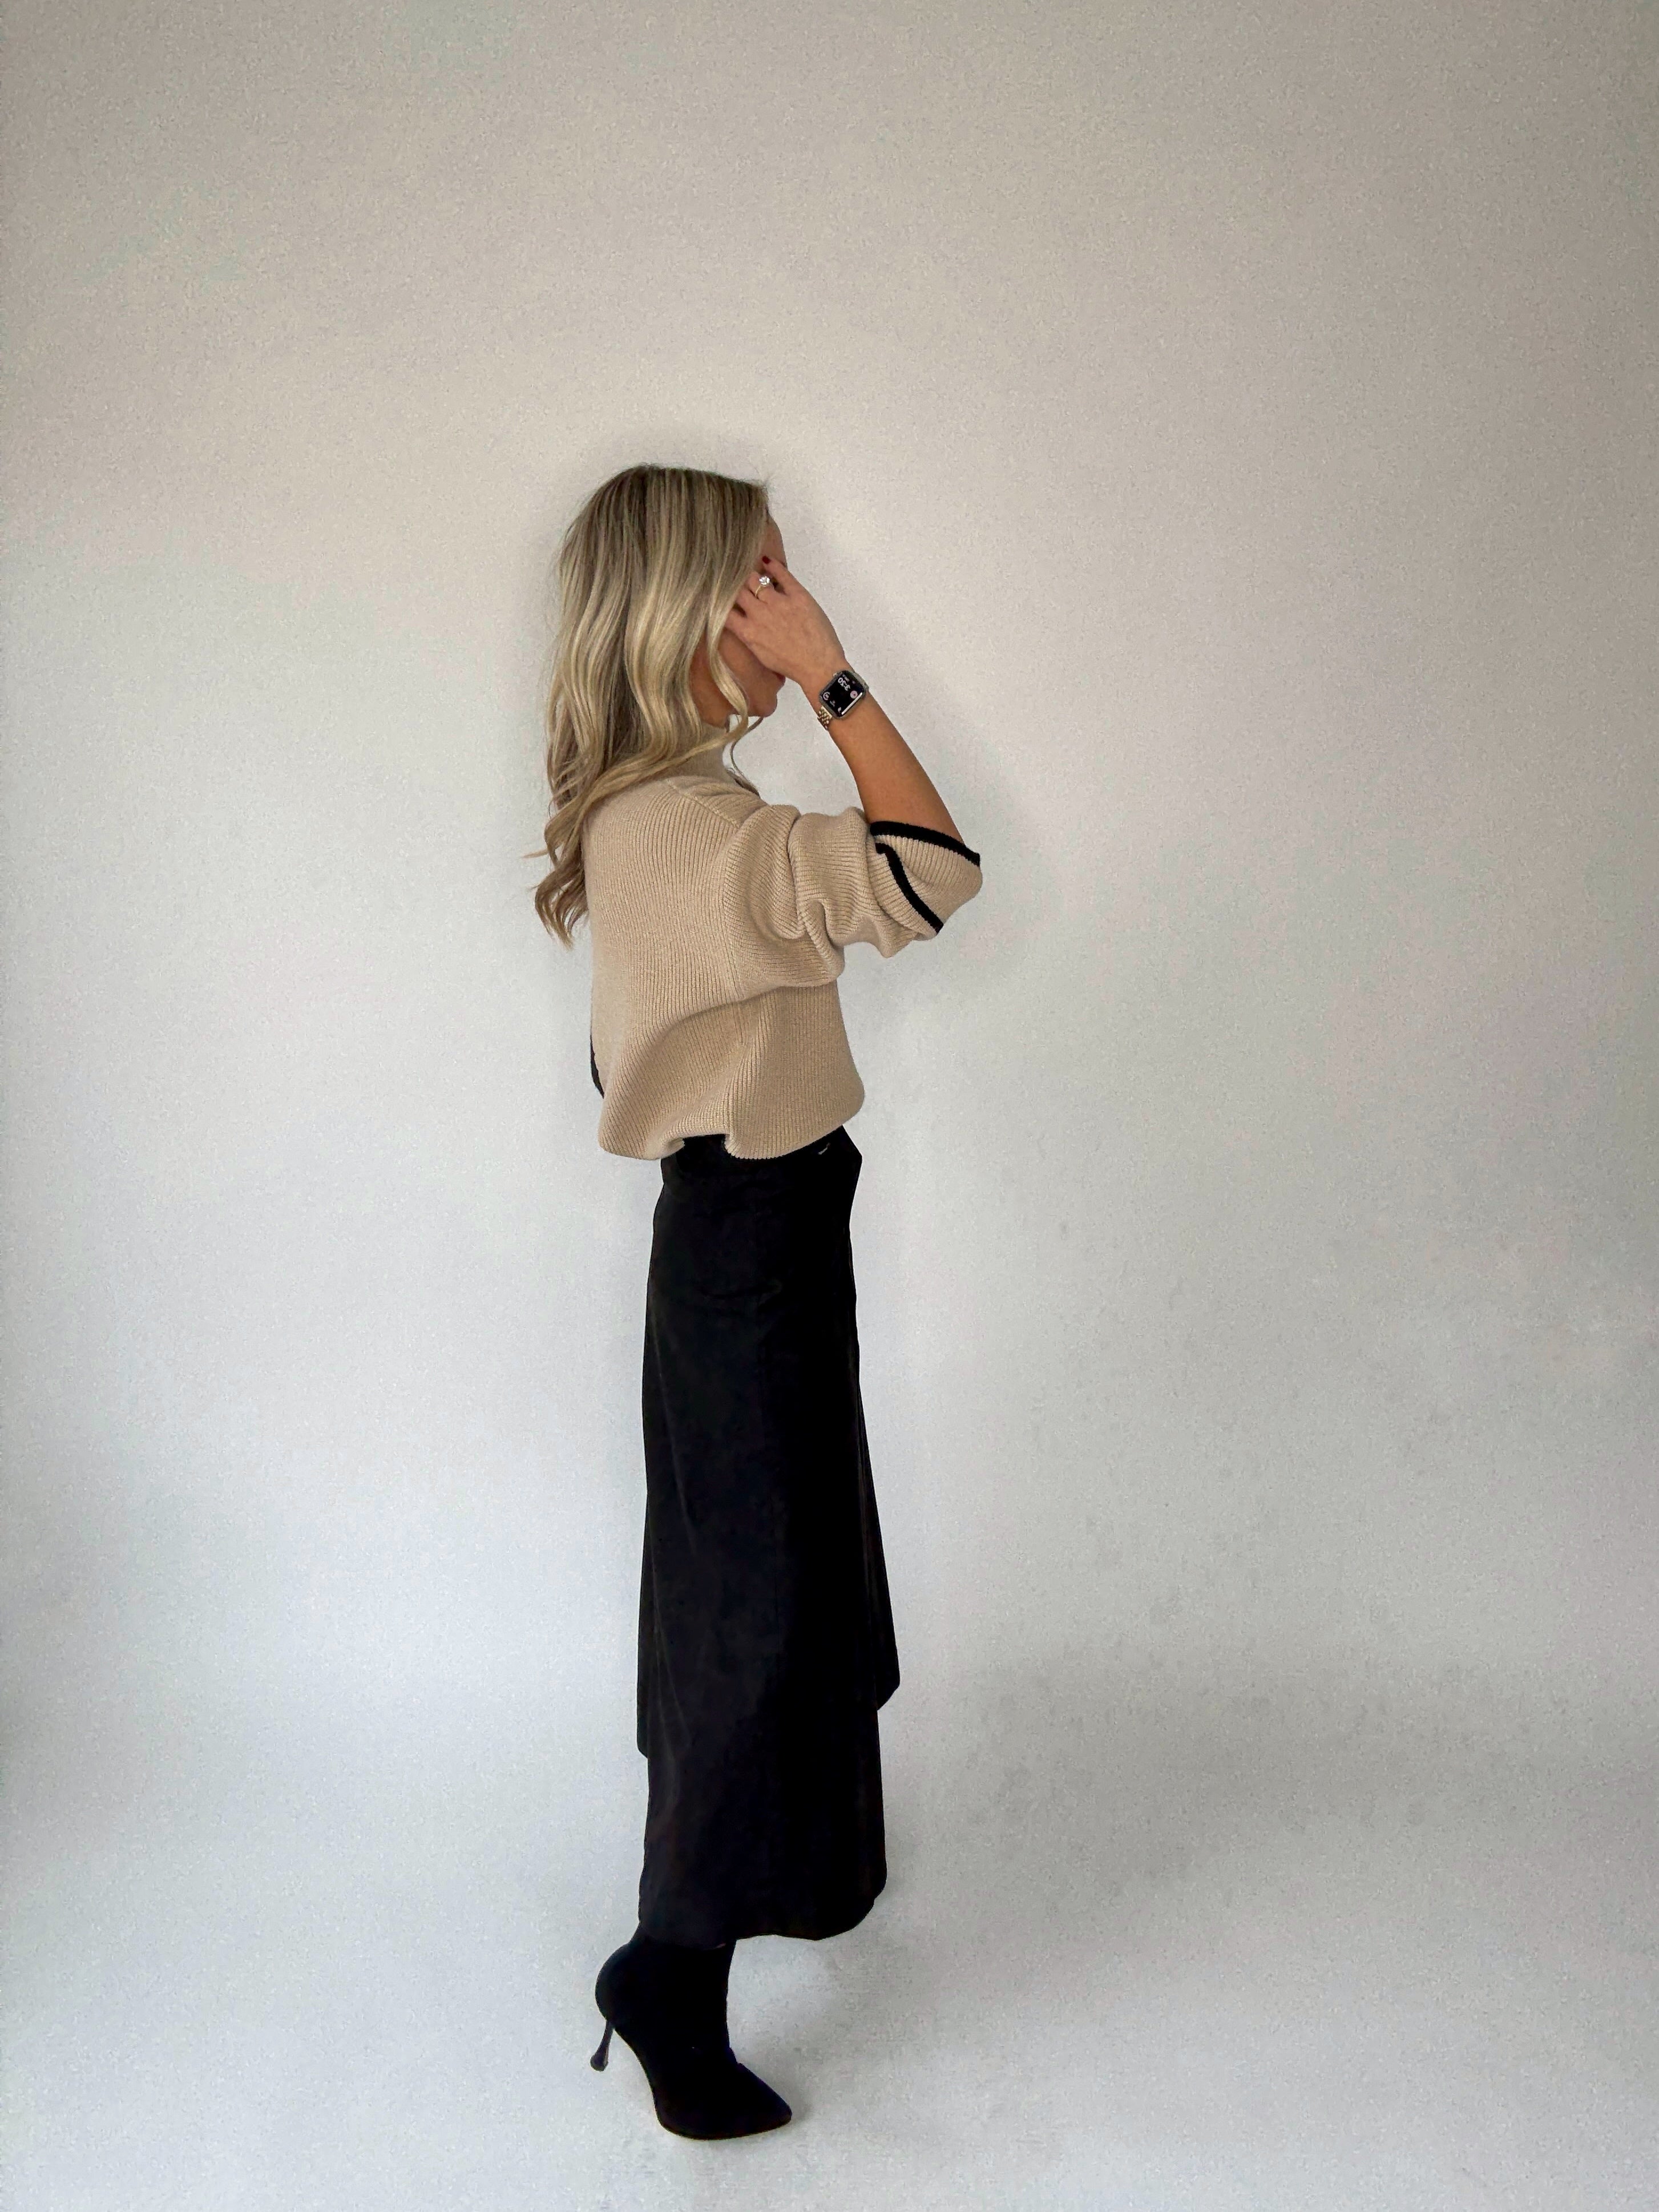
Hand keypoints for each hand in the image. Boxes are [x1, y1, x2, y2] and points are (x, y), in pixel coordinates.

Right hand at [723, 554, 844, 688]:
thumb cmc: (791, 665)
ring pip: (756, 579)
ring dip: (753, 577)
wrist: (819, 666)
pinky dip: (774, 565)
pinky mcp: (797, 595)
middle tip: (739, 584)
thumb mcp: (762, 655)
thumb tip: (742, 622)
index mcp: (748, 632)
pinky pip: (782, 574)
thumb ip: (749, 636)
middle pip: (738, 591)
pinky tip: (768, 561)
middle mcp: (759, 614)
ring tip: (754, 577)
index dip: (722, 602)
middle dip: (736, 586)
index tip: (722, 597)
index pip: (724, 611)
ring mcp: (778, 603)